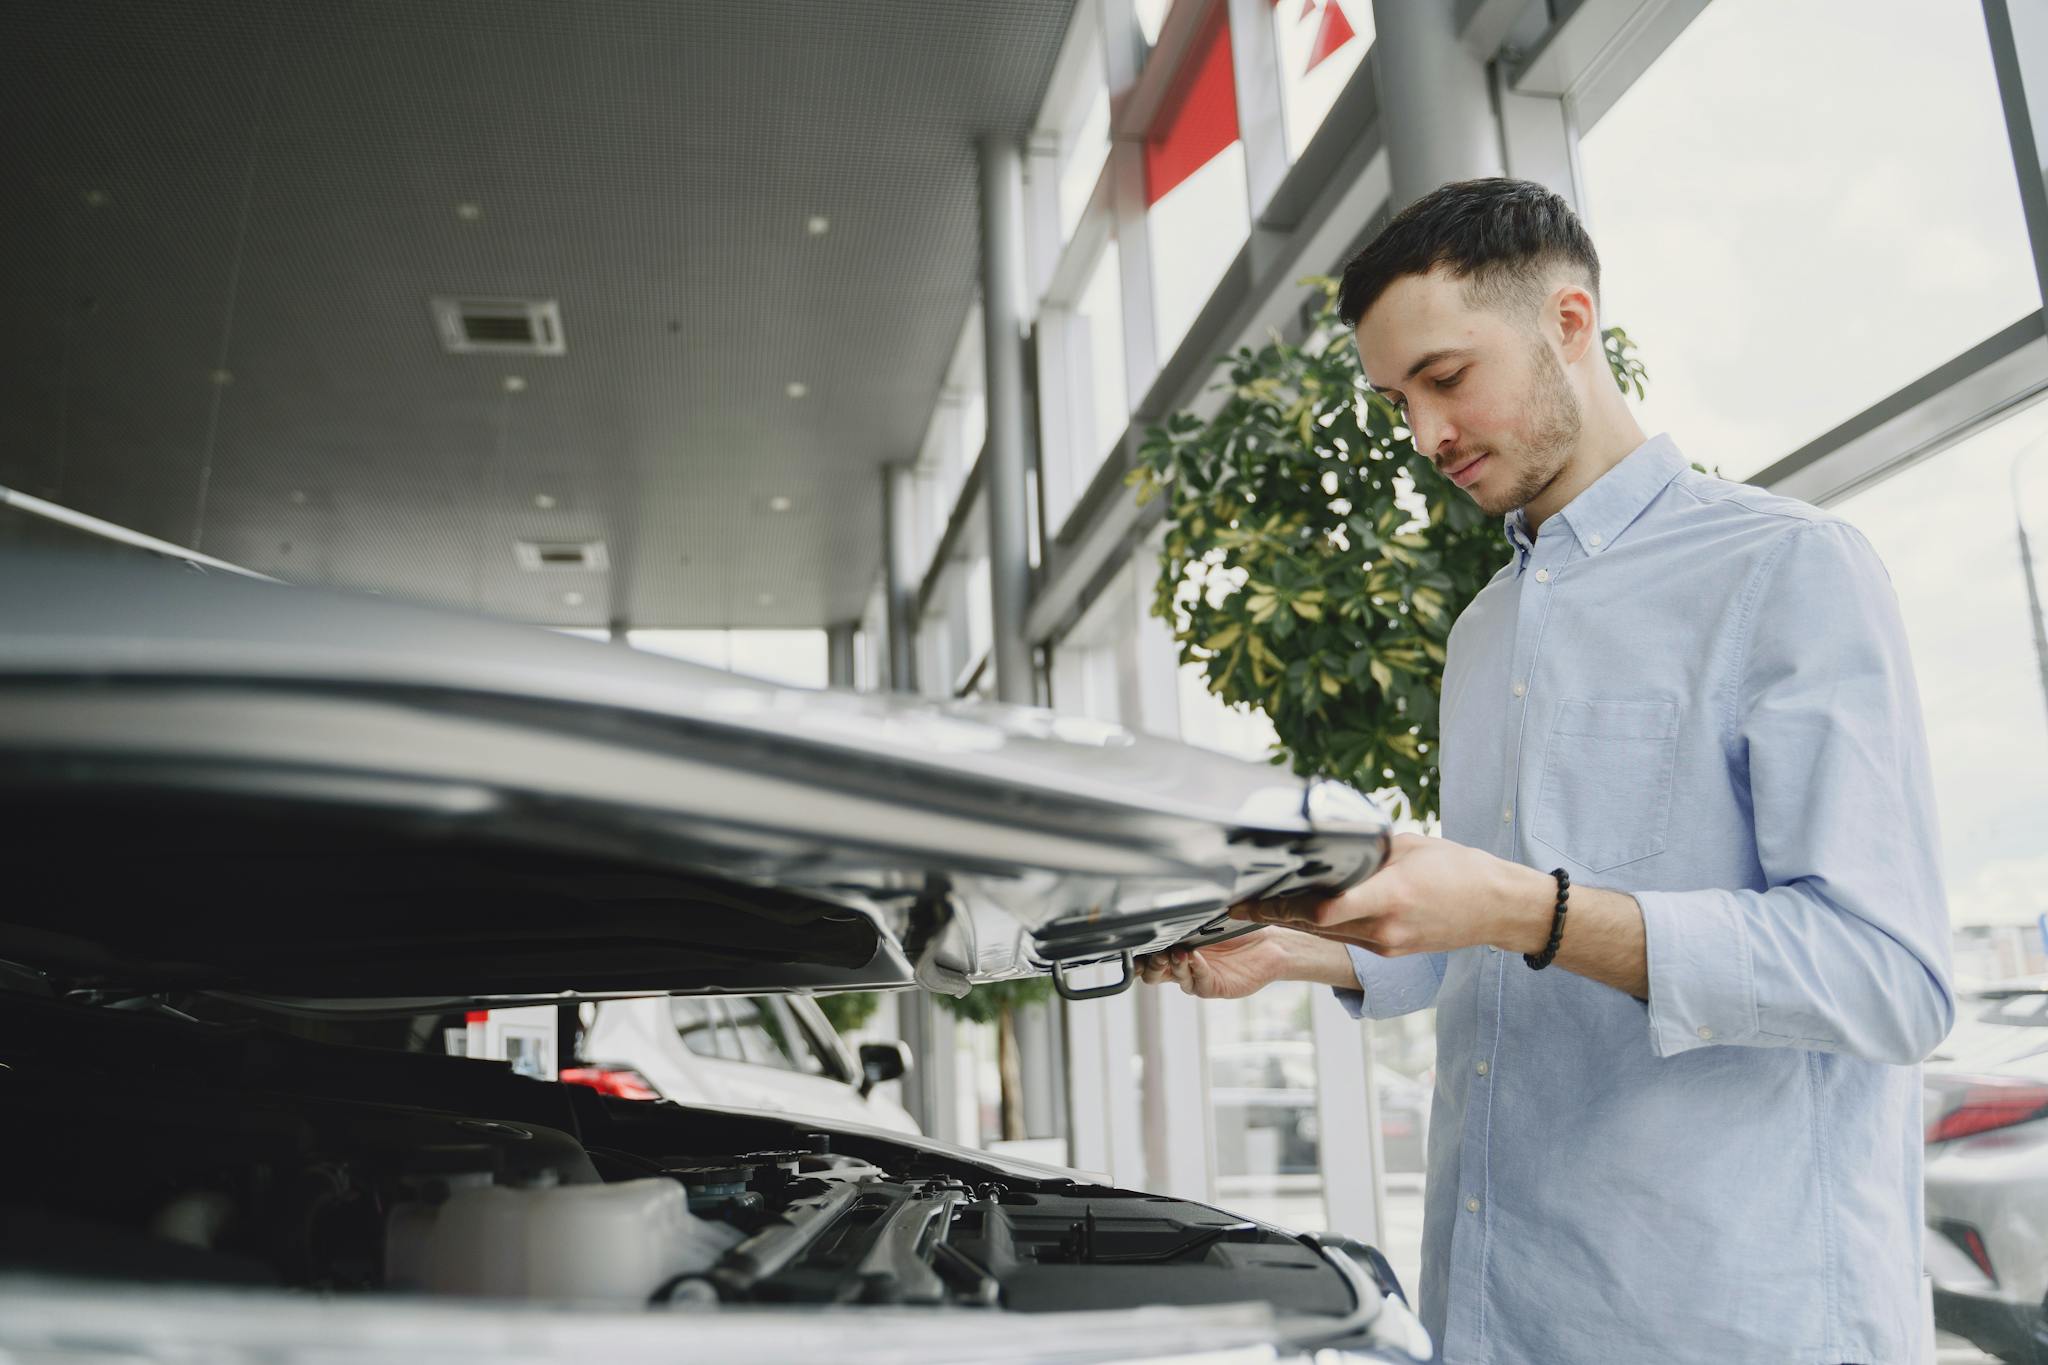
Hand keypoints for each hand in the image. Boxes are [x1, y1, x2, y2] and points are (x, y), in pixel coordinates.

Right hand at [1137, 927, 1290, 998]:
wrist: (1269, 942)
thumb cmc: (1239, 929)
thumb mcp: (1208, 920)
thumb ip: (1187, 919)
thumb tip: (1165, 902)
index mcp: (1176, 948)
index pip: (1148, 956)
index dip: (1137, 955)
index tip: (1132, 947)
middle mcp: (1183, 966)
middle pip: (1152, 974)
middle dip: (1149, 964)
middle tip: (1155, 953)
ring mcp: (1198, 978)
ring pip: (1174, 978)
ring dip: (1172, 965)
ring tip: (1176, 952)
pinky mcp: (1214, 987)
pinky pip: (1199, 982)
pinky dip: (1195, 969)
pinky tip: (1194, 957)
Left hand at [1228, 832, 1551, 956]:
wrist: (1498, 908)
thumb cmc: (1460, 870)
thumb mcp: (1410, 846)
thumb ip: (1367, 850)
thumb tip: (1328, 842)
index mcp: (1390, 897)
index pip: (1325, 909)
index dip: (1283, 906)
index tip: (1251, 898)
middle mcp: (1384, 928)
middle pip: (1314, 924)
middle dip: (1274, 913)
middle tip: (1237, 903)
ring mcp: (1386, 945)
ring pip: (1325, 935)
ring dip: (1291, 922)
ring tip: (1255, 906)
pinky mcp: (1389, 951)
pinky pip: (1344, 939)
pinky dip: (1319, 926)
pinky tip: (1298, 912)